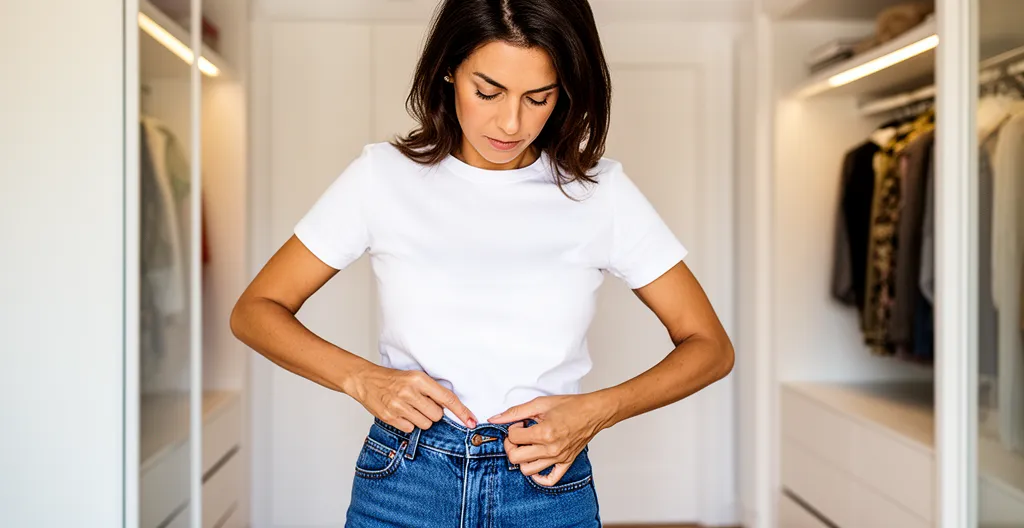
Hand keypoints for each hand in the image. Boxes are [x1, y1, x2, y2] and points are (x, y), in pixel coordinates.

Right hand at [349, 365, 477, 432]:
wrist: (365, 380)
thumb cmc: (393, 379)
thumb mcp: (414, 377)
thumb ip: (431, 390)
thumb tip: (450, 408)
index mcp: (419, 379)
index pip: (447, 398)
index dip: (461, 411)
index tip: (472, 421)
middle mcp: (409, 392)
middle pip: (437, 415)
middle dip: (433, 413)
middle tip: (421, 404)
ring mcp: (399, 406)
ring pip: (425, 424)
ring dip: (422, 419)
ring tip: (410, 408)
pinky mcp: (390, 417)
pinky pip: (411, 429)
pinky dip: (409, 424)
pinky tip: (401, 413)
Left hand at [488, 394, 607, 485]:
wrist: (593, 412)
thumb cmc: (571, 406)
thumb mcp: (540, 403)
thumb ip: (515, 412)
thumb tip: (495, 418)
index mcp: (544, 433)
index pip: (514, 438)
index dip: (512, 428)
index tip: (520, 423)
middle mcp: (551, 449)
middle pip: (516, 458)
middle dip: (511, 446)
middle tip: (518, 436)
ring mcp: (559, 458)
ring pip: (528, 471)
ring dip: (522, 459)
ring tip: (528, 446)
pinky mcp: (566, 462)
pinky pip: (550, 480)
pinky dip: (539, 477)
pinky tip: (536, 464)